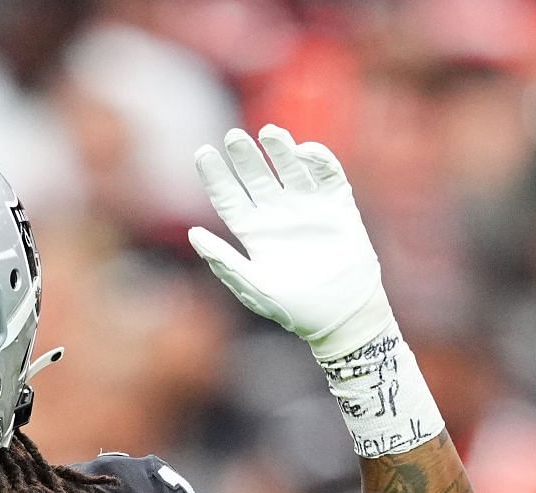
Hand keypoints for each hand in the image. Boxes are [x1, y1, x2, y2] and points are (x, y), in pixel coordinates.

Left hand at [187, 125, 389, 358]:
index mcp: (253, 232)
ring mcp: (307, 207)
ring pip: (289, 167)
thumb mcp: (253, 285)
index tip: (202, 153)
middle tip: (233, 137)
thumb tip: (193, 233)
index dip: (214, 176)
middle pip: (255, 176)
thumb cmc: (295, 308)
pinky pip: (327, 173)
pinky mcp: (337, 206)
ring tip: (268, 133)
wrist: (341, 315)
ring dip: (280, 149)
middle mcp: (277, 215)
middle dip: (244, 156)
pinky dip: (317, 158)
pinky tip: (303, 151)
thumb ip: (223, 260)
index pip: (228, 197)